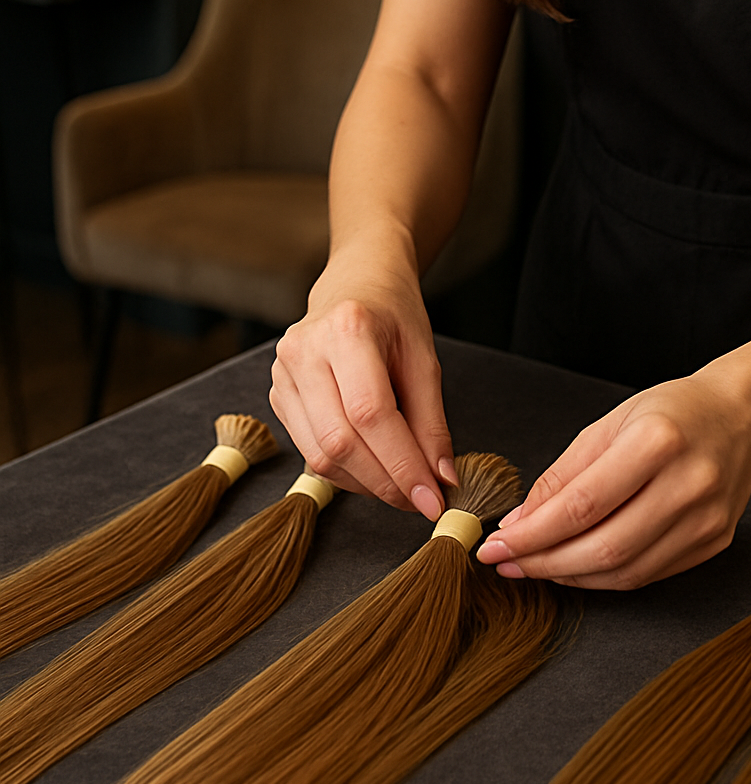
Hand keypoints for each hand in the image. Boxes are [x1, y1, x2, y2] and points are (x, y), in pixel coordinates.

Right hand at [270, 235, 454, 518]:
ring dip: (366, 484)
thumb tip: (441, 480)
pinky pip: (309, 450)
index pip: (371, 415)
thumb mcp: (424, 359)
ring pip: (320, 455)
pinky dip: (346, 472)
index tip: (432, 499)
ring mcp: (282, 373)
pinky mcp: (277, 394)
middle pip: (340, 441)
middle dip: (385, 483)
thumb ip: (431, 423)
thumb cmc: (394, 315)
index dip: (402, 465)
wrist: (356, 282)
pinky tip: (373, 470)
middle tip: (420, 501)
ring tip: (401, 488)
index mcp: (347, 330)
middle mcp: (304, 350)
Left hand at [475, 371, 750, 589]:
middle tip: (507, 563)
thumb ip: (562, 476)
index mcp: (657, 442)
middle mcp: (688, 484)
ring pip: (625, 571)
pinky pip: (647, 574)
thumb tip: (519, 523)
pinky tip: (576, 566)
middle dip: (544, 562)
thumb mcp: (608, 425)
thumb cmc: (673, 413)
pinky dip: (604, 576)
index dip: (532, 535)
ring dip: (570, 576)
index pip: (581, 506)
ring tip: (535, 566)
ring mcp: (706, 520)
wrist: (743, 418)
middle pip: (603, 547)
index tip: (495, 546)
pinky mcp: (712, 542)